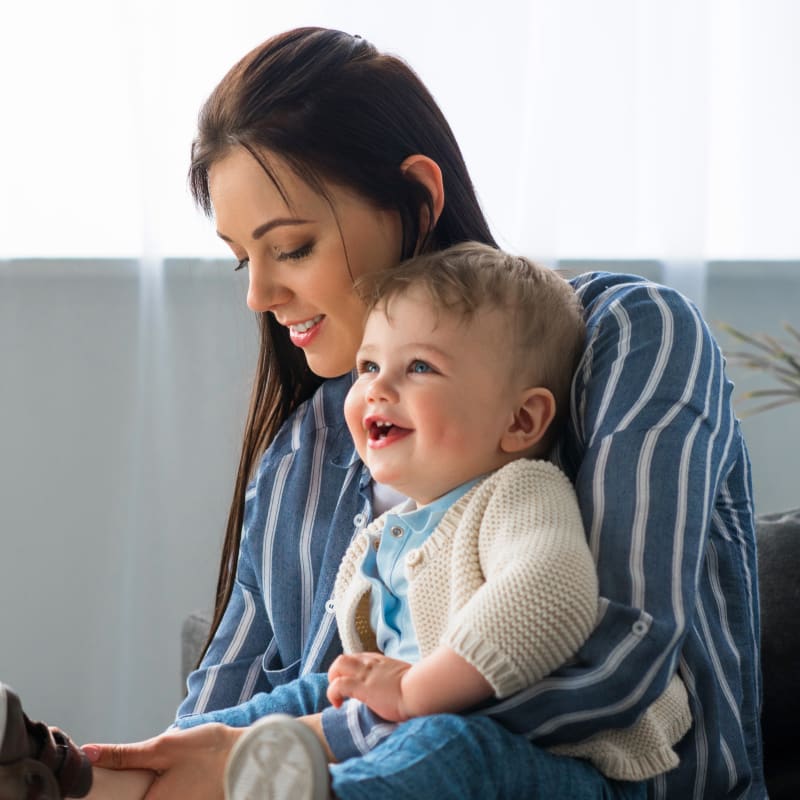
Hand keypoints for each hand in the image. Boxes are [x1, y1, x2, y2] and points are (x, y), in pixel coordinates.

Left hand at [83, 724, 243, 799]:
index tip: (92, 786)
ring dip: (142, 790)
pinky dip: (156, 790)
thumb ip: (124, 755)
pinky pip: (164, 798)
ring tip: (149, 773)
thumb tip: (89, 754)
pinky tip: (165, 778)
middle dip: (126, 790)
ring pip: (147, 798)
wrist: (250, 758)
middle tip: (115, 776)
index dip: (104, 796)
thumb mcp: (163, 748)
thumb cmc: (210, 753)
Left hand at [327, 653, 412, 721]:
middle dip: (336, 674)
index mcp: (381, 662)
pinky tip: (337, 706)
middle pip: (343, 658)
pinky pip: (338, 685)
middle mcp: (371, 664)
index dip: (351, 671)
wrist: (420, 691)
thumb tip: (404, 690)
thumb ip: (399, 680)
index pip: (358, 659)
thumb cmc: (420, 688)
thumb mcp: (407, 678)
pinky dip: (332, 694)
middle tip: (341, 692)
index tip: (355, 685)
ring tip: (336, 698)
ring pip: (338, 665)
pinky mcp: (362, 687)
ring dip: (332, 680)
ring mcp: (365, 674)